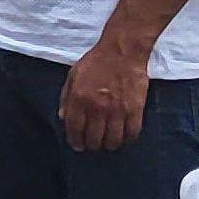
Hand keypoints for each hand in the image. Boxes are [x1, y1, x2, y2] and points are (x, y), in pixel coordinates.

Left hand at [60, 37, 148, 152]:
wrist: (122, 52)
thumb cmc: (96, 62)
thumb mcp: (72, 76)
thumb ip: (66, 98)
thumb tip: (63, 118)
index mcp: (79, 99)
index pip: (74, 128)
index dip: (75, 141)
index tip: (77, 145)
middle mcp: (97, 108)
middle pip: (93, 138)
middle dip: (91, 145)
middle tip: (93, 144)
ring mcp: (117, 110)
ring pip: (113, 140)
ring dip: (109, 145)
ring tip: (107, 142)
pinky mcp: (135, 110)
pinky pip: (132, 133)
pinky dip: (127, 139)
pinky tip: (123, 137)